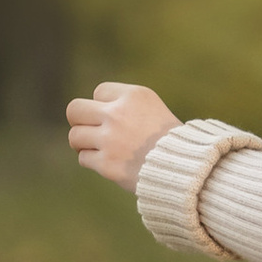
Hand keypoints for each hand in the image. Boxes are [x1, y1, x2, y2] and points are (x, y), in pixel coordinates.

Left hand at [66, 82, 180, 189]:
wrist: (187, 170)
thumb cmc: (171, 141)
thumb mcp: (153, 109)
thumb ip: (124, 105)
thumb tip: (90, 111)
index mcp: (133, 96)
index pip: (99, 91)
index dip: (104, 105)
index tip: (115, 118)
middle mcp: (118, 114)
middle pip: (74, 109)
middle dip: (78, 120)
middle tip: (88, 131)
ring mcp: (110, 140)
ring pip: (75, 136)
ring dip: (84, 143)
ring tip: (99, 149)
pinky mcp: (107, 164)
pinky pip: (84, 158)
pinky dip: (93, 161)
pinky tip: (108, 163)